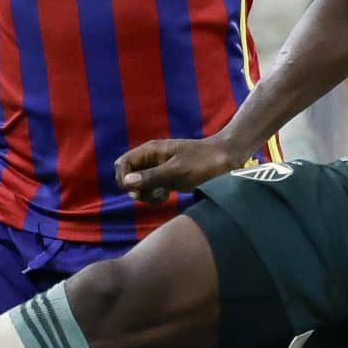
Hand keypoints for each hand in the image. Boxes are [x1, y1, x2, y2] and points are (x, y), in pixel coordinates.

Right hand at [115, 136, 249, 203]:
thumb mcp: (176, 172)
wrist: (226, 160)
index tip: (138, 190)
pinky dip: (154, 196)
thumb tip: (126, 181)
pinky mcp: (166, 178)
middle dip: (136, 190)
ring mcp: (158, 169)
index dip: (124, 179)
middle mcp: (151, 159)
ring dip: (146, 195)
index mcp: (150, 151)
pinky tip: (167, 196)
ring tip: (163, 195)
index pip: (122, 164)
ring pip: (138, 185)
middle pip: (127, 176)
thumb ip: (151, 176)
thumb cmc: (203, 163)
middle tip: (154, 193)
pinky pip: (150, 189)